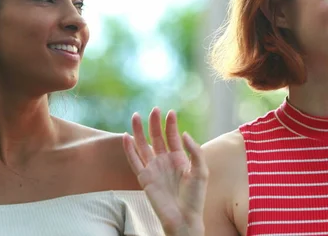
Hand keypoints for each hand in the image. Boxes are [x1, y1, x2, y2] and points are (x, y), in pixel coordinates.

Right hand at [122, 108, 207, 235]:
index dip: (171, 125)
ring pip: (143, 145)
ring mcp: (154, 168)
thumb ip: (195, 151)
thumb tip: (184, 133)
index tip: (170, 112)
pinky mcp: (144, 178)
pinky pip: (134, 160)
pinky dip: (129, 149)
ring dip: (139, 131)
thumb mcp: (201, 171)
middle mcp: (165, 161)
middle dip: (155, 123)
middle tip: (153, 109)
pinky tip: (126, 136)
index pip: (173, 137)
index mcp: (179, 159)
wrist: (184, 218)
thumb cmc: (195, 197)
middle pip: (157, 138)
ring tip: (136, 116)